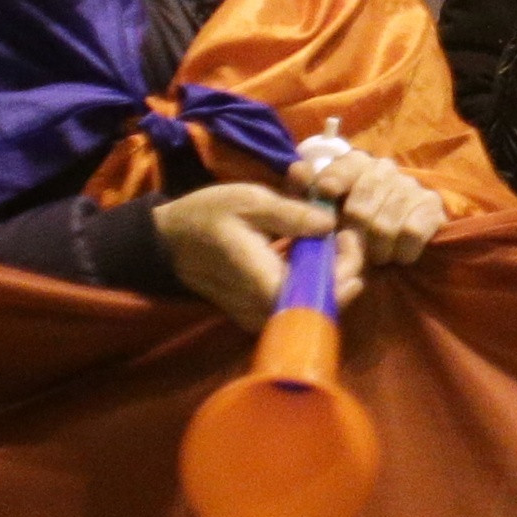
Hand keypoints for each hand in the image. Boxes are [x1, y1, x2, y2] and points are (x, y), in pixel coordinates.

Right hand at [154, 182, 336, 325]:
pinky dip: (310, 273)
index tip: (347, 233)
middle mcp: (266, 310)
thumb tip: (330, 224)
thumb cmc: (207, 217)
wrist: (169, 240)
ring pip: (312, 300)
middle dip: (342, 264)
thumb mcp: (250, 202)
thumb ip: (292, 215)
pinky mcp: (259, 310)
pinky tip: (311, 246)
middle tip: (343, 230)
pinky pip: (296, 298)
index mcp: (267, 285)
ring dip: (328, 267)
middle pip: (324, 300)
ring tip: (330, 233)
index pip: (324, 294)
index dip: (346, 267)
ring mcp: (262, 314)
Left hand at [296, 136, 449, 268]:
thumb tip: (298, 171)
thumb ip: (305, 193)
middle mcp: (384, 168)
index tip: (327, 194)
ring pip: (384, 225)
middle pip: (361, 207)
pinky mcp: (431, 205)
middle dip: (353, 236)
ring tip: (376, 255)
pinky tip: (398, 254)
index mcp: (356, 164)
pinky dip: (401, 251)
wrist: (396, 244)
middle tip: (353, 250)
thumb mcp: (322, 212)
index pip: (346, 167)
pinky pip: (411, 232)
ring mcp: (410, 186)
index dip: (335, 180)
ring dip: (377, 250)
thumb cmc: (350, 227)